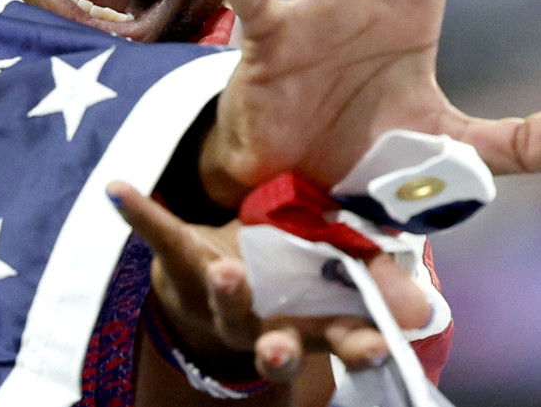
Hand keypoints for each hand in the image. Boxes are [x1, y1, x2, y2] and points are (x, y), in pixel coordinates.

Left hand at [107, 182, 424, 387]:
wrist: (216, 284)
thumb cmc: (293, 277)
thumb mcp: (338, 281)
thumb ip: (379, 287)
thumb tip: (423, 311)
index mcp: (311, 323)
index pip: (341, 341)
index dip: (357, 347)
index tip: (374, 351)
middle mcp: (263, 322)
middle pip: (275, 346)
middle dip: (280, 350)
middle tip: (282, 349)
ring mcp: (220, 297)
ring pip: (223, 303)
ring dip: (227, 291)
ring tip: (228, 272)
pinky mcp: (183, 263)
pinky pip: (159, 235)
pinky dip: (138, 211)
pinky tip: (117, 189)